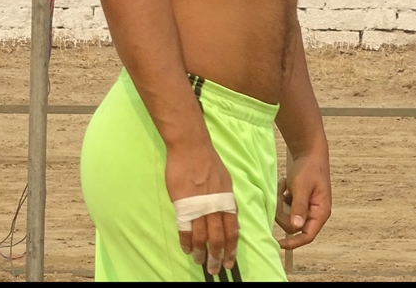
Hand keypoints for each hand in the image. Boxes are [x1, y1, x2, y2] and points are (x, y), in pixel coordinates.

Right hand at [166, 140, 238, 276]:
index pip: (232, 231)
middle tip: (214, 269)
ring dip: (201, 253)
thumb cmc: (208, 161)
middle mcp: (215, 206)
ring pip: (201, 238)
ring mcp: (199, 207)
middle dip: (217, 257)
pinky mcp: (183, 205)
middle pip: (218, 239)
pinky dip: (186, 242)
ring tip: (200, 262)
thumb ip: (226, 201)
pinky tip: (187, 249)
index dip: (231, 249)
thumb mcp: (225, 181)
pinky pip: (185, 230)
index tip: (229, 261)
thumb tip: (229, 217)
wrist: (191, 148)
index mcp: (227, 201)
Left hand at [276, 147, 331, 249]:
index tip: (279, 244)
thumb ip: (299, 207)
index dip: (294, 243)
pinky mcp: (299, 202)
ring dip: (282, 203)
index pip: (308, 236)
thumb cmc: (309, 168)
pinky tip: (285, 185)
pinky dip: (282, 197)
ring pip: (288, 216)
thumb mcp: (302, 186)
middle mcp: (315, 213)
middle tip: (279, 196)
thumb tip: (296, 227)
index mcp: (321, 212)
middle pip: (294, 225)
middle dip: (283, 212)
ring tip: (283, 187)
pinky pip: (286, 207)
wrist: (309, 151)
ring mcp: (307, 208)